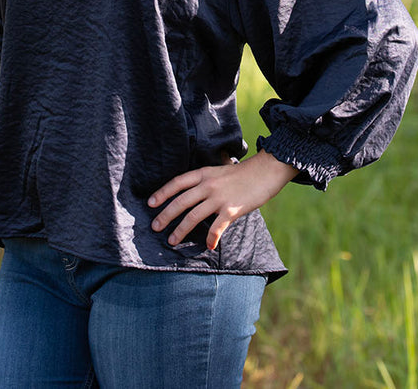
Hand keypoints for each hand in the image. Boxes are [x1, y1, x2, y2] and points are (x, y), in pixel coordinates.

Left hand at [148, 151, 297, 249]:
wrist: (267, 171)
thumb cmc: (244, 173)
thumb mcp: (220, 171)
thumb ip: (207, 181)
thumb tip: (195, 194)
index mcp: (204, 173)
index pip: (177, 183)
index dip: (162, 193)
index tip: (150, 203)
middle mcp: (208, 185)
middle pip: (180, 201)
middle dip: (165, 215)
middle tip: (155, 227)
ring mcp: (219, 197)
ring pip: (193, 216)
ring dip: (180, 230)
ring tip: (172, 240)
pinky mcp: (231, 210)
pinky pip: (216, 227)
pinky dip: (210, 238)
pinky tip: (209, 245)